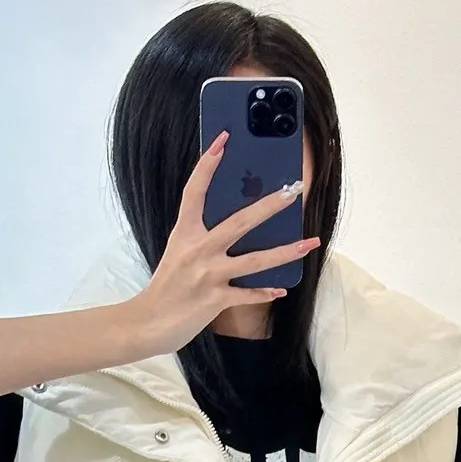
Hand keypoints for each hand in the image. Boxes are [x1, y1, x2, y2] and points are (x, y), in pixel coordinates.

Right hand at [131, 130, 319, 354]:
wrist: (149, 322)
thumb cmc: (167, 285)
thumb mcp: (179, 251)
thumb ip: (202, 236)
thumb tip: (236, 223)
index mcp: (184, 232)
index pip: (195, 190)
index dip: (208, 164)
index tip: (223, 139)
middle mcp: (198, 249)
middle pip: (240, 221)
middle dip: (270, 205)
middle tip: (293, 190)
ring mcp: (208, 275)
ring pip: (255, 261)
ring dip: (286, 252)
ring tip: (311, 243)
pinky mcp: (215, 299)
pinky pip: (247, 294)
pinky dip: (265, 292)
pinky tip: (282, 288)